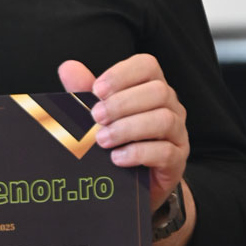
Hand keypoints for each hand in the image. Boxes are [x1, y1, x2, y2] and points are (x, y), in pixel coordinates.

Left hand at [58, 53, 188, 209]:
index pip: (148, 66)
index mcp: (151, 86)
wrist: (132, 179)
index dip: (122, 74)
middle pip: (158, 91)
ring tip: (102, 139)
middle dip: (122, 103)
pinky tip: (117, 157)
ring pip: (164, 120)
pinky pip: (165, 152)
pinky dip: (138, 153)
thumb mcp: (98, 112)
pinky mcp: (177, 159)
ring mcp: (177, 132)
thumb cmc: (117, 137)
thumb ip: (83, 90)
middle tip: (96, 117)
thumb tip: (68, 68)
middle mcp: (170, 105)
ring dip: (128, 128)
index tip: (97, 90)